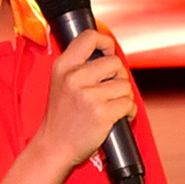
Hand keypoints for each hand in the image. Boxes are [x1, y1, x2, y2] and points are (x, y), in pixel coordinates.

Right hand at [35, 29, 136, 167]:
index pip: (89, 37)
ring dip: (124, 96)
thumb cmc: (61, 116)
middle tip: (110, 89)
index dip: (105, 42)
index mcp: (63, 66)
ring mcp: (89, 95)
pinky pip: (129, 104)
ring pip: (125, 84)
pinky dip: (128, 112)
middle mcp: (75, 77)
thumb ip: (79, 65)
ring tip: (111, 105)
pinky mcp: (102, 113)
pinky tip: (117, 116)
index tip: (108, 52)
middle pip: (115, 62)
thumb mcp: (60, 81)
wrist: (54, 146)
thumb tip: (107, 52)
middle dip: (118, 76)